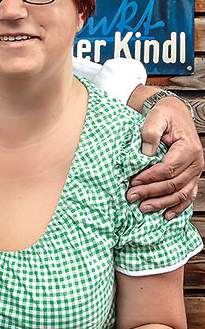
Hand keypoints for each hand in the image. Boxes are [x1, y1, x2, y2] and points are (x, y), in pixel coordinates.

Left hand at [127, 96, 202, 217]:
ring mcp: (195, 171)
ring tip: (143, 208)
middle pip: (173, 184)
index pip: (168, 169)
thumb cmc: (165, 116)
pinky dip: (178, 207)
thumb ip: (151, 132)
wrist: (175, 113)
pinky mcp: (191, 176)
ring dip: (162, 203)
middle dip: (151, 192)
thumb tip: (146, 153)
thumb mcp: (156, 117)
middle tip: (131, 197)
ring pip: (181, 193)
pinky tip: (166, 215)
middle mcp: (196, 163)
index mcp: (188, 149)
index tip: (133, 181)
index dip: (150, 177)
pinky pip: (188, 195)